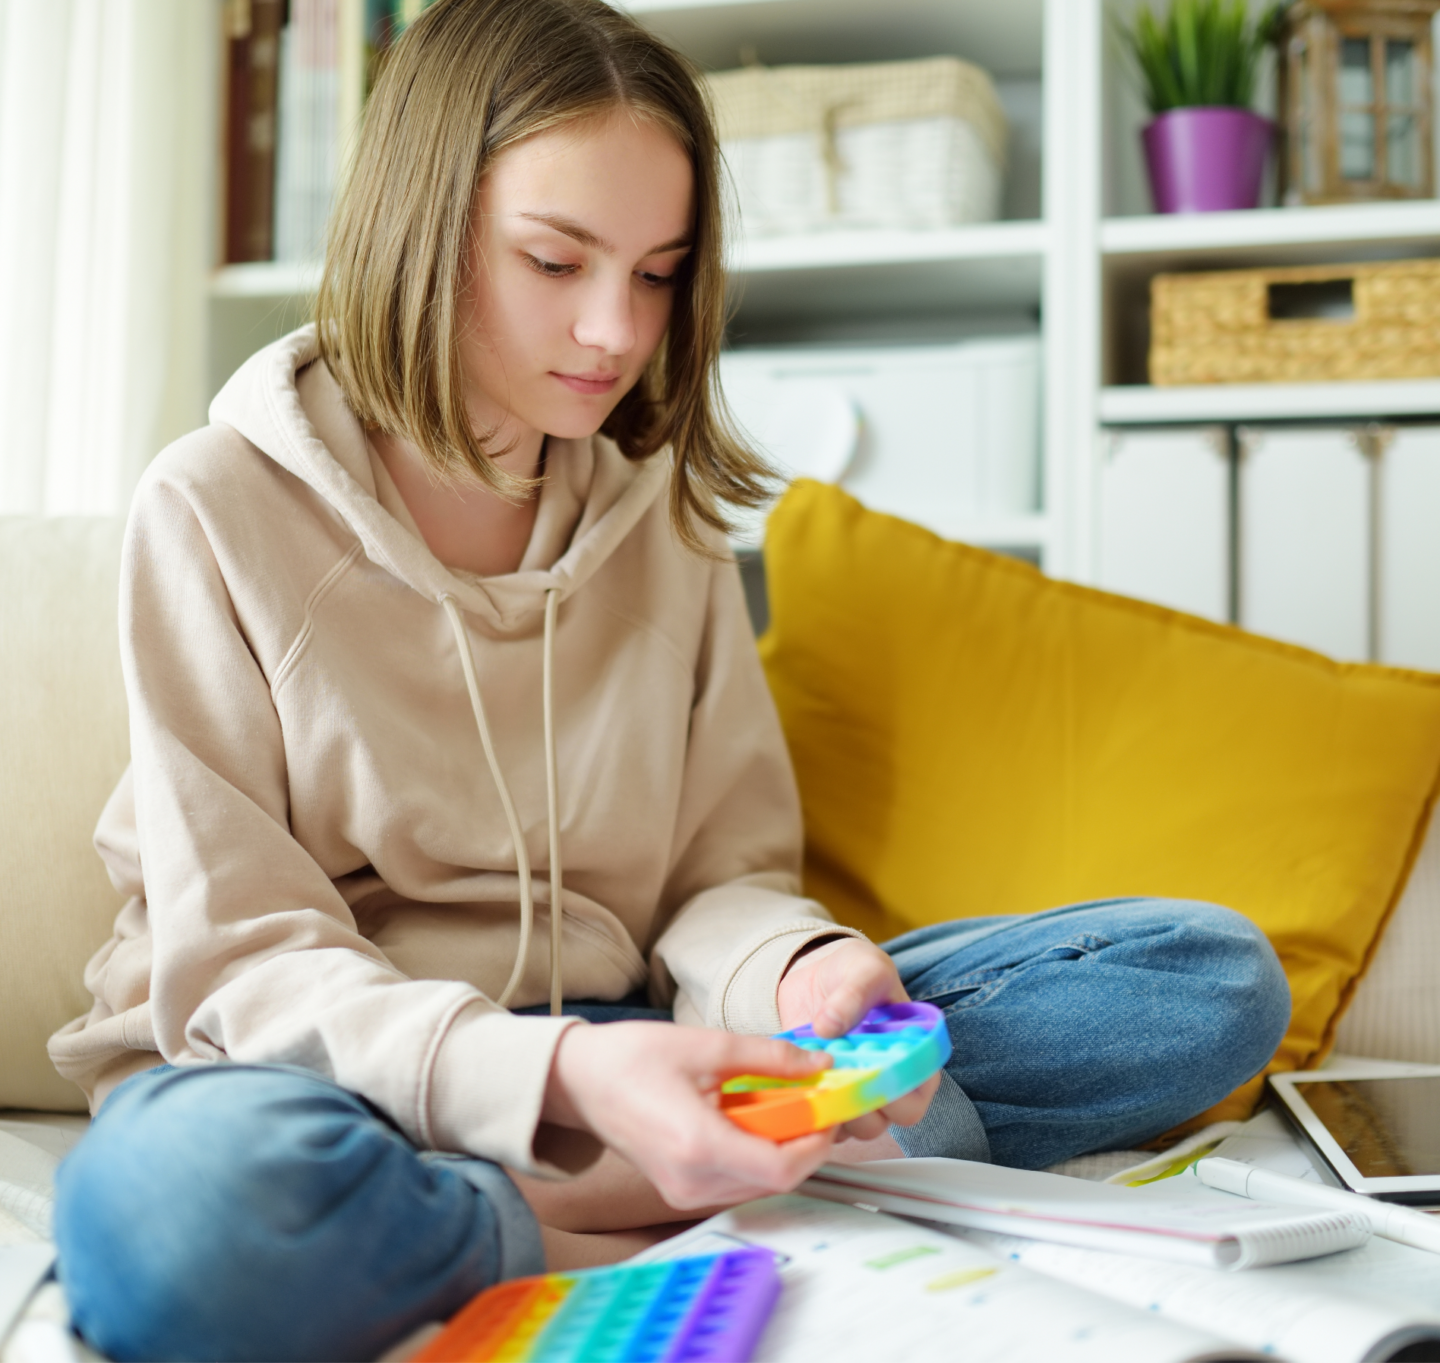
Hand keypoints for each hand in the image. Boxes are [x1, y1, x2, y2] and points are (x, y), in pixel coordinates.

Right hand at [542, 1021, 838, 1209]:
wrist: (579, 1081)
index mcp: (699, 1146)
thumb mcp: (707, 1045)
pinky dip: (758, 1154)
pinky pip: (738, 1180)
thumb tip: (819, 1063)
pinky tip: (756, 1119)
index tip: (831, 1110)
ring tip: (789, 1105)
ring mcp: (685, 1193)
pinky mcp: (681, 1191)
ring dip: (784, 1149)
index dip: (818, 1142)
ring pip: (759, 1183)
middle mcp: (693, 1182)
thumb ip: (768, 1057)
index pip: (782, 1168)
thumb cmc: (632, 1058)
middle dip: (806, 1142)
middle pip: (776, 1179)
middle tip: (818, 1102)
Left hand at [777, 937, 939, 1139]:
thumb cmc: (856, 971)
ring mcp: (855, 1090)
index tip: (873, 1073)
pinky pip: (822, 1118)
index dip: (903, 1093)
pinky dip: (810, 1105)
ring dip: (834, 1107)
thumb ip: (853, 994)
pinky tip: (798, 1078)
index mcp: (912, 1053)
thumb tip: (827, 1027)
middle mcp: (888, 1080)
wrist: (818, 975)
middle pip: (888, 1119)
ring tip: (815, 1073)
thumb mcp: (865, 969)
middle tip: (838, 1077)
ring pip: (854, 1127)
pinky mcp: (825, 1093)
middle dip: (863, 1104)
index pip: (921, 1091)